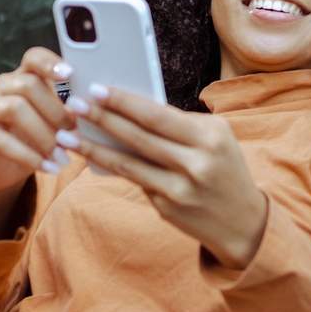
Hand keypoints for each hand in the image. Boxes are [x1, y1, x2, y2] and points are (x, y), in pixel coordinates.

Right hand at [0, 48, 76, 238]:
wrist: (4, 166)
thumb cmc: (36, 136)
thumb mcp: (55, 121)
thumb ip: (71, 110)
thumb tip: (96, 110)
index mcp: (25, 77)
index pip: (33, 57)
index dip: (50, 63)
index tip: (70, 75)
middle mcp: (3, 88)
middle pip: (27, 84)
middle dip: (55, 111)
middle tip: (73, 135)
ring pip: (14, 108)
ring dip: (43, 135)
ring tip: (62, 157)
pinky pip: (1, 140)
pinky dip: (29, 156)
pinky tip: (48, 167)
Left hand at [64, 83, 268, 268]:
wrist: (244, 222)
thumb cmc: (224, 168)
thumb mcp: (215, 139)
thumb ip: (178, 125)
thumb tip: (130, 108)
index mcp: (210, 137)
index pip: (158, 115)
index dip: (124, 102)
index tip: (97, 88)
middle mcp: (196, 163)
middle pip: (139, 136)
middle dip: (103, 118)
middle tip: (75, 104)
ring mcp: (180, 189)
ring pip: (128, 163)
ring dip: (93, 147)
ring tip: (66, 134)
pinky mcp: (167, 208)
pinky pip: (134, 180)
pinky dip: (110, 166)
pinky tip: (90, 156)